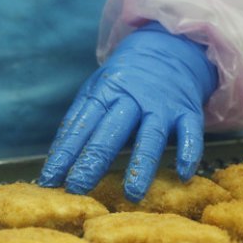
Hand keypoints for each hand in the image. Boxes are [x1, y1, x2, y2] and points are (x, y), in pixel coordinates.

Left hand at [38, 22, 217, 201]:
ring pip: (151, 136)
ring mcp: (162, 106)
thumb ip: (78, 123)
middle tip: (78, 189)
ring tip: (132, 194)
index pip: (81, 127)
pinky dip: (189, 153)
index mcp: (105, 93)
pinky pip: (191, 133)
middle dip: (92, 161)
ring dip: (141, 166)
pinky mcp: (188, 111)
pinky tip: (183, 175)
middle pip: (110, 133)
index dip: (65, 154)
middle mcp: (133, 99)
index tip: (51, 180)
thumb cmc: (125, 80)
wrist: (170, 48)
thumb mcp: (96, 91)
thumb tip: (56, 162)